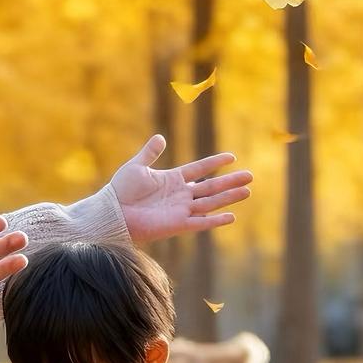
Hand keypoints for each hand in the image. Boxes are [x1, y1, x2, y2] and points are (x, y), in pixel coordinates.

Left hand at [111, 135, 252, 243]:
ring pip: (210, 203)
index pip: (199, 169)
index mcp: (172, 180)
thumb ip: (150, 153)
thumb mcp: (136, 166)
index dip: (215, 163)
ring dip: (229, 197)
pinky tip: (231, 216)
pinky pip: (200, 223)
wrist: (112, 212)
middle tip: (250, 176)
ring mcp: (180, 210)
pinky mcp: (177, 225)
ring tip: (247, 191)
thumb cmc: (120, 190)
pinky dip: (215, 220)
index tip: (232, 157)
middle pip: (211, 187)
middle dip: (230, 181)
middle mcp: (180, 195)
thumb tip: (160, 138)